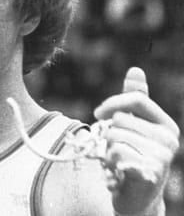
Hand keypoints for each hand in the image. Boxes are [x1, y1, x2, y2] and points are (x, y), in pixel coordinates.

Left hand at [93, 67, 179, 214]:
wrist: (136, 198)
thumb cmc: (131, 156)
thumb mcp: (132, 126)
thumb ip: (134, 100)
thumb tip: (135, 69)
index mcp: (166, 124)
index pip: (136, 99)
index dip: (112, 103)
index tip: (98, 114)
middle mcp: (169, 140)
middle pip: (121, 119)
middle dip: (109, 134)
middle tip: (116, 149)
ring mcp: (161, 157)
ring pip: (115, 137)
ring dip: (108, 150)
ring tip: (118, 161)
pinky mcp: (149, 172)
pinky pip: (117, 153)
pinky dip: (110, 162)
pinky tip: (119, 171)